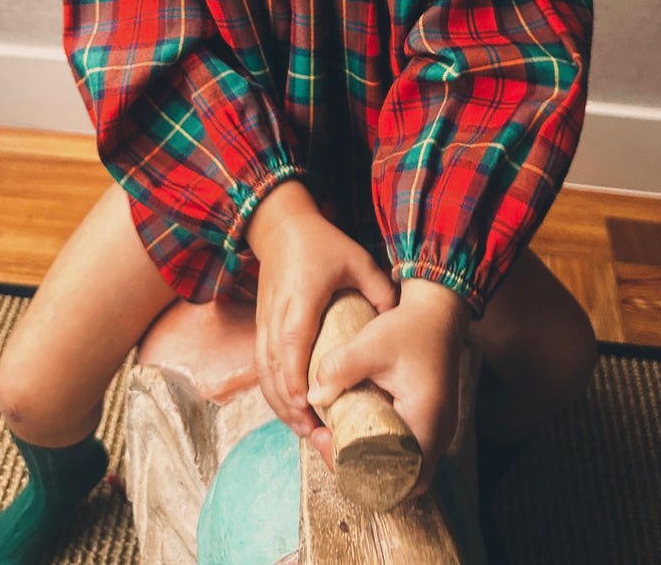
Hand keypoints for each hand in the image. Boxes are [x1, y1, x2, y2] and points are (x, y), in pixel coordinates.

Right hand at [246, 181, 396, 436]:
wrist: (281, 227)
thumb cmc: (321, 244)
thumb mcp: (357, 261)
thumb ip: (379, 289)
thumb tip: (400, 320)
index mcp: (300, 302)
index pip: (292, 347)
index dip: (297, 380)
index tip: (310, 408)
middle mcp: (277, 316)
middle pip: (272, 370)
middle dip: (289, 406)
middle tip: (313, 433)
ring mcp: (265, 321)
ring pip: (263, 372)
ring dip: (279, 403)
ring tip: (303, 429)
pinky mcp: (262, 325)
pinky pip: (261, 365)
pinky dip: (272, 390)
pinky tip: (290, 408)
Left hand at [307, 278, 470, 494]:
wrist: (437, 312)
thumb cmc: (411, 327)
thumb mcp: (372, 342)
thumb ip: (340, 368)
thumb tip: (312, 397)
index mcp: (427, 422)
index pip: (397, 477)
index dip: (357, 471)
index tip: (327, 441)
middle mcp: (437, 435)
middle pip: (398, 479)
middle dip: (356, 468)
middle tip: (325, 440)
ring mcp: (435, 431)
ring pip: (400, 466)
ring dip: (365, 457)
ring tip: (332, 432)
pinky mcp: (428, 422)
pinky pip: (403, 449)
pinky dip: (377, 445)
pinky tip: (351, 425)